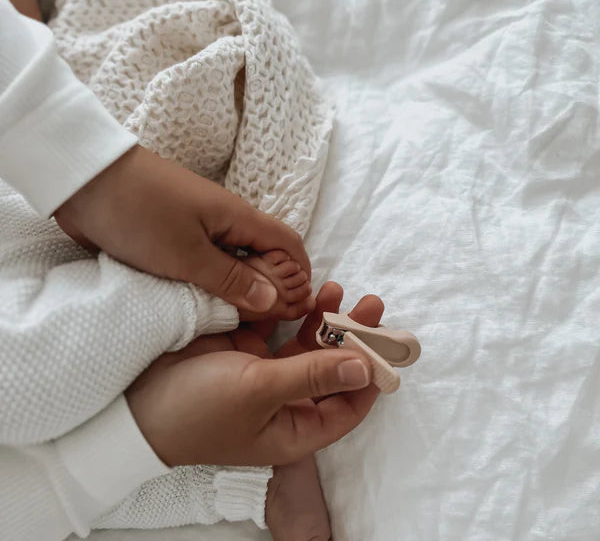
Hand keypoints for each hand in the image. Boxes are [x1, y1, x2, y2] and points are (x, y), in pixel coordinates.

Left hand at [54, 145, 309, 313]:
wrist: (83, 179)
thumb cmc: (139, 212)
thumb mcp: (186, 254)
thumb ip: (231, 279)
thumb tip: (273, 300)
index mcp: (238, 218)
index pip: (288, 244)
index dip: (299, 275)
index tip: (295, 308)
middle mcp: (226, 222)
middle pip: (265, 256)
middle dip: (270, 288)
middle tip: (260, 324)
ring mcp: (200, 228)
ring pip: (234, 262)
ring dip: (238, 288)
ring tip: (233, 321)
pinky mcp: (175, 236)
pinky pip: (205, 263)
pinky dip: (211, 283)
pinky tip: (202, 304)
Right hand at [125, 282, 382, 465]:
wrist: (137, 398)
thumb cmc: (198, 408)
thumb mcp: (258, 392)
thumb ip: (312, 375)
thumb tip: (364, 369)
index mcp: (294, 427)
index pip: (346, 407)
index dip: (370, 378)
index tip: (385, 345)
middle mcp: (286, 401)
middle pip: (332, 369)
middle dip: (352, 337)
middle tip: (371, 305)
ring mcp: (267, 373)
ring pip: (308, 344)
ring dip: (325, 318)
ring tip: (339, 288)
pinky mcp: (247, 349)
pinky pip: (279, 328)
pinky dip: (292, 311)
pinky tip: (305, 291)